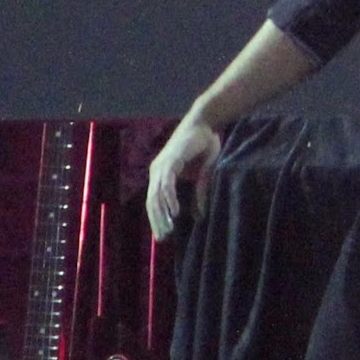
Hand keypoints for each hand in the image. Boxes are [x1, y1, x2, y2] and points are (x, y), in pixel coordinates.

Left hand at [146, 115, 221, 240]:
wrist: (207, 122)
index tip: (164, 235)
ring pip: (156, 196)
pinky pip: (166, 185)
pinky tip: (175, 211)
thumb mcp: (204, 173)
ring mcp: (162, 165)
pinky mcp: (170, 161)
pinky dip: (169, 199)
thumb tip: (199, 215)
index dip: (158, 218)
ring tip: (168, 230)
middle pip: (151, 202)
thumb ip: (199, 191)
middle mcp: (157, 170)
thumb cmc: (205, 144)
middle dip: (157, 221)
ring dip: (161, 214)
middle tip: (164, 238)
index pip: (155, 201)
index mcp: (162, 173)